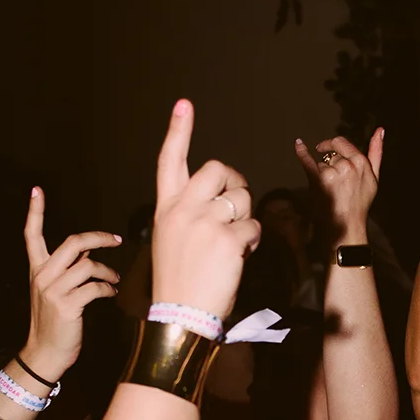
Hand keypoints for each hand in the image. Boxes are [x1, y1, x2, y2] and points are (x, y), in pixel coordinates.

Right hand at [22, 188, 121, 381]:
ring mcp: (53, 291)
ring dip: (107, 271)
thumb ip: (67, 270)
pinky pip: (94, 287)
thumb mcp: (54, 292)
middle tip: (116, 240)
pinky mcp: (67, 306)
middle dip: (98, 237)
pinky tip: (110, 294)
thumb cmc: (54, 323)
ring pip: (87, 266)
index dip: (35, 212)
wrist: (45, 354)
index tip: (37, 191)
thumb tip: (88, 253)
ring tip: (114, 280)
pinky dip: (107, 289)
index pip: (31, 235)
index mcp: (37, 270)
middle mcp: (42, 276)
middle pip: (72, 243)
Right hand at [150, 100, 259, 320]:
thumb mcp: (171, 238)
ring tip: (233, 242)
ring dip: (245, 217)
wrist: (182, 314)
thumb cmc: (180, 278)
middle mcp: (183, 209)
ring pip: (241, 198)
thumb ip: (189, 212)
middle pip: (217, 168)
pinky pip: (253, 225)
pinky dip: (252, 240)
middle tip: (236, 205)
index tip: (184, 104)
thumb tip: (222, 197)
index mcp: (166, 208)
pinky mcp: (228, 239)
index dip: (177, 131)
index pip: (169, 161)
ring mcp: (205, 223)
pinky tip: (240, 255)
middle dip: (234, 182)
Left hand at [294, 129, 381, 246]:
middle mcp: (346, 165)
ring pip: (322, 164)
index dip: (334, 145)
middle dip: (332, 165)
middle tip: (337, 184)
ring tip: (330, 191)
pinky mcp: (318, 181)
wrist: (346, 224)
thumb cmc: (360, 202)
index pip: (342, 143)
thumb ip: (376, 152)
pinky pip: (308, 161)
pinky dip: (302, 152)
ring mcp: (331, 173)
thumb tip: (380, 131)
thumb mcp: (374, 176)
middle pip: (332, 156)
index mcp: (360, 162)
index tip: (329, 147)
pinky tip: (299, 145)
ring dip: (323, 173)